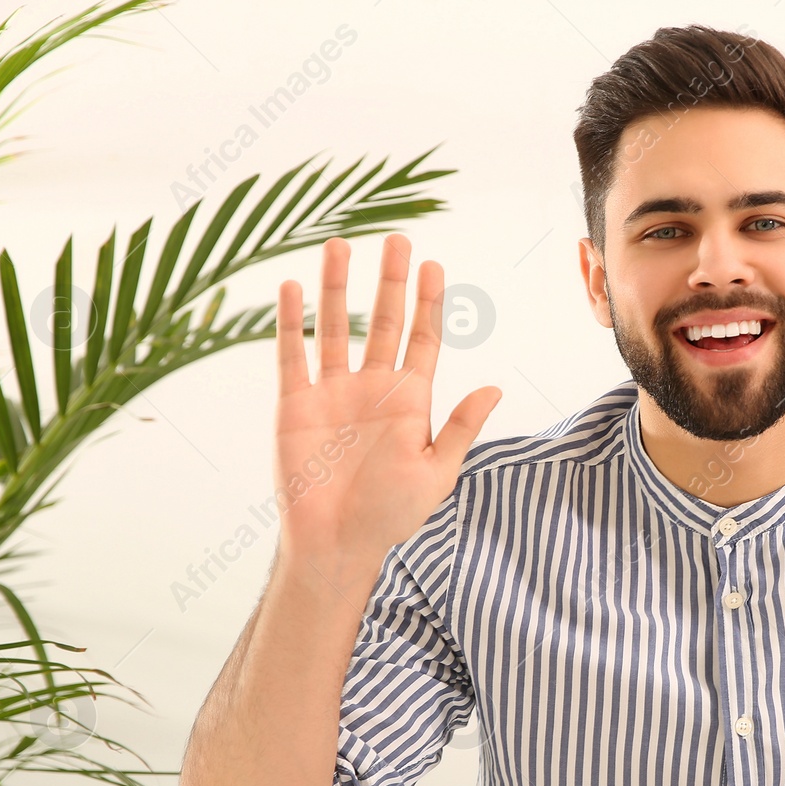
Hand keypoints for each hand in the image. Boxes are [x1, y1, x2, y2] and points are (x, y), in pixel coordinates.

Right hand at [273, 235, 500, 585]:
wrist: (337, 544)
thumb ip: (460, 427)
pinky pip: (291, 354)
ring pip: (335, 327)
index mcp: (410, 401)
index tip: (433, 266)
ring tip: (339, 245)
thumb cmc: (390, 516)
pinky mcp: (295, 404)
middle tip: (397, 241)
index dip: (428, 303)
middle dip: (390, 282)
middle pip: (382, 322)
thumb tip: (494, 388)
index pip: (422, 339)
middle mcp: (371, 388)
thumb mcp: (436, 472)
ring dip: (337, 288)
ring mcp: (332, 393)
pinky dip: (290, 321)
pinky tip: (291, 287)